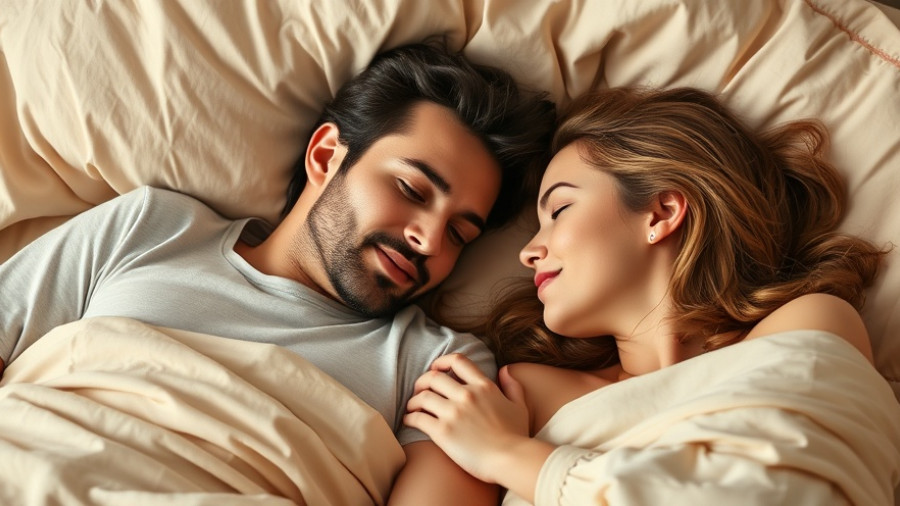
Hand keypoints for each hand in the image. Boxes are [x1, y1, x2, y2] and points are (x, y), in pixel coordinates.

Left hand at [404, 354, 529, 483]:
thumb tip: (505, 370)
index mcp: (483, 386)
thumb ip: (512, 385)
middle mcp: (467, 395)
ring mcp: (453, 413)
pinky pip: (418, 418)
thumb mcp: (519, 406)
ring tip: (412, 407)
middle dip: (422, 382)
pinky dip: (410, 418)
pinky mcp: (443, 432)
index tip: (435, 368)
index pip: (458, 361)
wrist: (510, 460)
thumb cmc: (516, 437)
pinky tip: (409, 421)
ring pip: (423, 397)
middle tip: (419, 390)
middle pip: (434, 378)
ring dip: (414, 401)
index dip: (442, 361)